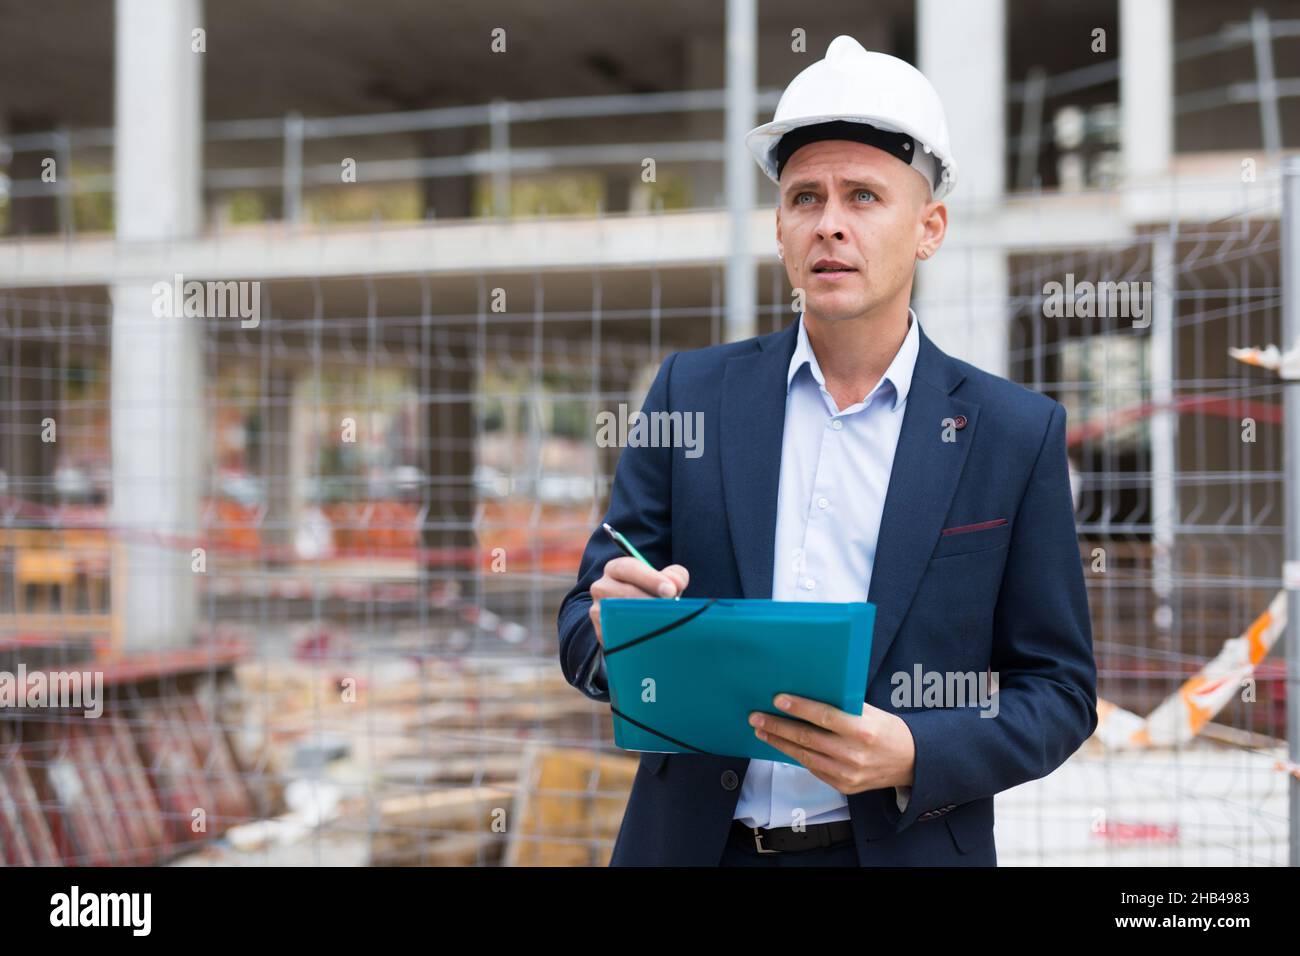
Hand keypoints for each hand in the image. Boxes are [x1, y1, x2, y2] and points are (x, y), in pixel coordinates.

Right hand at [588, 558, 688, 646]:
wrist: (634, 618)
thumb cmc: (651, 594)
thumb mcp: (663, 581)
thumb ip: (674, 576)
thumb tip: (676, 583)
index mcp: (616, 568)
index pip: (629, 568)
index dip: (651, 579)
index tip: (670, 590)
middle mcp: (602, 586)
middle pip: (625, 592)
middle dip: (651, 601)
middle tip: (672, 610)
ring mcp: (598, 610)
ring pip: (620, 614)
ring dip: (645, 620)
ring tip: (665, 623)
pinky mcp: (601, 631)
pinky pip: (618, 634)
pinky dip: (637, 636)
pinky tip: (653, 636)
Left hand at [749, 695, 915, 794]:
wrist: (910, 762)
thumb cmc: (887, 730)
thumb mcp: (870, 712)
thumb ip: (842, 706)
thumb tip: (807, 693)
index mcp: (862, 730)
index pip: (824, 716)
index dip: (798, 708)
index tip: (777, 700)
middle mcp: (853, 754)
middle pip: (807, 738)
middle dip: (777, 727)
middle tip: (756, 717)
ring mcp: (847, 774)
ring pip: (805, 756)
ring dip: (780, 742)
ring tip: (762, 731)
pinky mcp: (843, 786)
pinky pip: (813, 768)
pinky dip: (796, 756)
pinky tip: (783, 745)